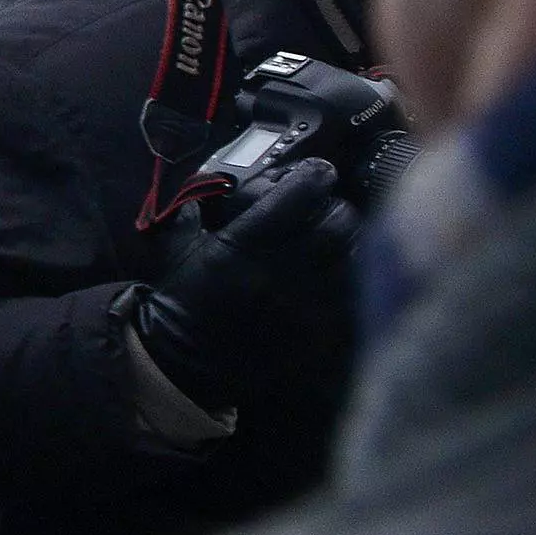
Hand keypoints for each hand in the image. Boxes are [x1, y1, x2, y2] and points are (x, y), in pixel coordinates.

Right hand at [133, 156, 363, 408]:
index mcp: (241, 245)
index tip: (319, 172)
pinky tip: (342, 273)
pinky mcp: (319, 334)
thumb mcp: (180, 248)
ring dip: (352, 242)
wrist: (186, 362)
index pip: (298, 195)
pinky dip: (354, 278)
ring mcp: (304, 305)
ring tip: (343, 239)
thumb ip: (198, 212)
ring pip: (355, 257)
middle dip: (340, 208)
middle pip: (338, 223)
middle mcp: (278, 272)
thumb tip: (215, 181)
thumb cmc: (183, 301)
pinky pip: (354, 295)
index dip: (315, 175)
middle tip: (333, 207)